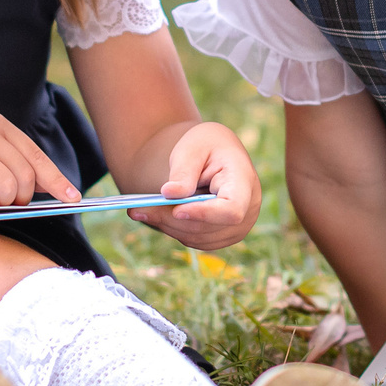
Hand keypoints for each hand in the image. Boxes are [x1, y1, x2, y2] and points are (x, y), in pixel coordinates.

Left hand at [129, 121, 261, 249]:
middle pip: (208, 227)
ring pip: (198, 237)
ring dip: (168, 226)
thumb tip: (169, 193)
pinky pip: (195, 240)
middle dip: (171, 219)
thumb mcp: (192, 148)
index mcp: (244, 181)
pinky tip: (156, 214)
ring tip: (140, 210)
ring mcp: (238, 226)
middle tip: (137, 210)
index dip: (205, 214)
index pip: (231, 209)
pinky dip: (173, 229)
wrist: (214, 153)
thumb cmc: (205, 145)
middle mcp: (248, 209)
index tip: (177, 210)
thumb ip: (183, 171)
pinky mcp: (222, 235)